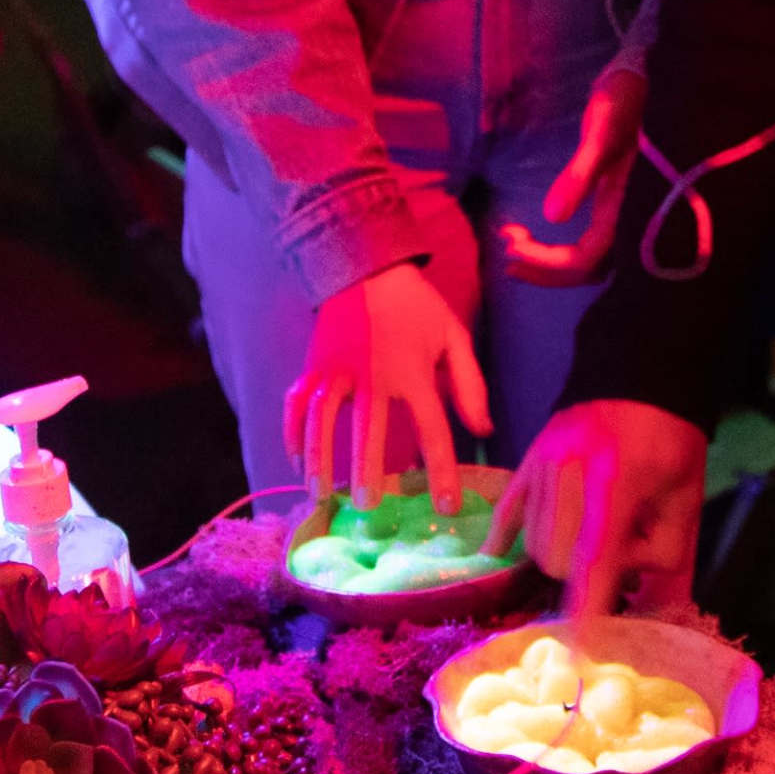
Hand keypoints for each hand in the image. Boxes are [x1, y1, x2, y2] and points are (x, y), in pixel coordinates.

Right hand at [291, 261, 490, 504]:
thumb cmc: (415, 308)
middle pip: (367, 429)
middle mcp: (372, 374)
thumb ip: (470, 385)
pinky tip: (295, 461)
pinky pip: (296, 403)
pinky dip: (292, 432)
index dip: (441, 470)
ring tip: (320, 495)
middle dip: (367, 469)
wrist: (367, 266)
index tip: (445, 507)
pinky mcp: (312, 366)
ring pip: (322, 419)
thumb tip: (482, 431)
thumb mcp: (454, 337)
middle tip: (369, 507)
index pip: (432, 428)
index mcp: (413, 372)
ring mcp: (336, 370)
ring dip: (319, 459)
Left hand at [496, 69, 647, 286]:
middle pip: (587, 270)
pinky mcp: (618, 205)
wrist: (646, 80)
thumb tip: (551, 218)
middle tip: (506, 254)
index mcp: (628, 208)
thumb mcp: (602, 134)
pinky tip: (540, 234)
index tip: (510, 244)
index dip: (546, 263)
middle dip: (545, 268)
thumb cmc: (626, 102)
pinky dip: (564, 249)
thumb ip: (579, 176)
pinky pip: (593, 244)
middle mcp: (630, 220)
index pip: (585, 259)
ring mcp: (625, 214)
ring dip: (552, 262)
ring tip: (515, 248)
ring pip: (591, 260)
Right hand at [496, 399, 707, 619]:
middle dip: (579, 574)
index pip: (594, 556)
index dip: (586, 605)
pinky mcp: (527, 461)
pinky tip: (502, 555)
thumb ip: (663, 551)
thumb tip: (626, 590)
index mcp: (615, 481)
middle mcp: (569, 473)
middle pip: (553, 558)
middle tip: (613, 554)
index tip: (577, 648)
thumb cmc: (670, 442)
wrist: (639, 377)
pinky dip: (507, 540)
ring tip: (589, 529)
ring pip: (531, 542)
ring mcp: (542, 465)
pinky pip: (506, 514)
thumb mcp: (684, 498)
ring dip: (557, 554)